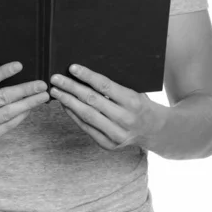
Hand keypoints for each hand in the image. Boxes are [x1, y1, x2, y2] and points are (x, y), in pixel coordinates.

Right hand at [0, 62, 48, 147]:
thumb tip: (10, 69)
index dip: (4, 72)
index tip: (20, 65)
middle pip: (2, 99)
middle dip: (25, 90)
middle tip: (42, 84)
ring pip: (8, 113)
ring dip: (28, 104)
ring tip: (42, 96)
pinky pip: (7, 126)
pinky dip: (20, 116)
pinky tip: (29, 107)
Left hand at [50, 65, 165, 150]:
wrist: (155, 131)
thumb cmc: (141, 103)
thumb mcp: (136, 89)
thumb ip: (115, 84)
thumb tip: (87, 71)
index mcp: (133, 101)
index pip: (105, 86)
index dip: (87, 76)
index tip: (72, 67)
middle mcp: (125, 119)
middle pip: (92, 101)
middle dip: (71, 88)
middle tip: (55, 78)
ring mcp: (116, 134)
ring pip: (87, 115)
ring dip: (68, 102)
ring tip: (55, 91)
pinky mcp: (109, 144)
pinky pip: (87, 128)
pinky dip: (74, 115)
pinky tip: (65, 105)